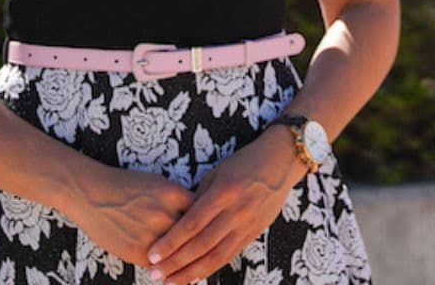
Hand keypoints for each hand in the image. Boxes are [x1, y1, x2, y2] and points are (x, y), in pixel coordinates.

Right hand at [64, 162, 196, 271]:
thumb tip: (198, 217)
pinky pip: (160, 264)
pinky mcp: (137, 252)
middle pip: (194, 236)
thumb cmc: (126, 186)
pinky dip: (165, 267)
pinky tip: (170, 270)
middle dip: (200, 245)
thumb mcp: (157, 185)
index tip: (213, 228)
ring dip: (185, 262)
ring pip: (178, 255)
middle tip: (209, 251)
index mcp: (173, 193)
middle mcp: (165, 214)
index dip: (208, 222)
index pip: (203, 213)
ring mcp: (152, 235)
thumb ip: (177, 201)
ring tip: (194, 268)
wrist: (91, 194)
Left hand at [144, 126, 303, 283]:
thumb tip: (179, 221)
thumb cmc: (245, 162)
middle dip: (176, 263)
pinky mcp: (254, 233)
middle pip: (201, 244)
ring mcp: (247, 225)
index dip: (171, 242)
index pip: (192, 224)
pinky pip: (229, 255)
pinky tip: (195, 277)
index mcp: (224, 192)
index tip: (153, 254)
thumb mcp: (218, 173)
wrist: (281, 161)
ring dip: (190, 272)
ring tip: (170, 282)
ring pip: (216, 256)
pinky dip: (211, 268)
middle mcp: (236, 211)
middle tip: (154, 274)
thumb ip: (199, 198)